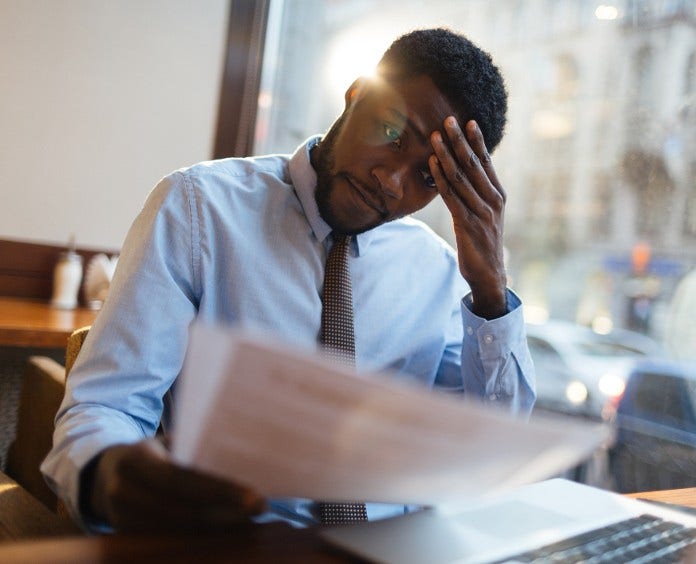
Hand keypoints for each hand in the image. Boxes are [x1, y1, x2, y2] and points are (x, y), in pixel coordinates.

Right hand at [88, 439, 265, 532]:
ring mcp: (122, 519)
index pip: (181, 478)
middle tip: (260, 507)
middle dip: (225, 512)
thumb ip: (194, 446)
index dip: (218, 490)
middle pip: (182, 510)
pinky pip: (169, 540)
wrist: (103, 476)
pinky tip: (227, 528)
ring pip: (178, 530)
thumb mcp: (165, 443)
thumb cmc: (150, 454)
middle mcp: (124, 491)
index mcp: (135, 460)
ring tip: (249, 518)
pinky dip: (201, 536)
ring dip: (217, 527)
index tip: (254, 495)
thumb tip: (242, 450)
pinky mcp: (127, 537)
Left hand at [429, 117, 506, 318]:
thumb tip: (466, 172)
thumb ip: (478, 193)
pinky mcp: (467, 224)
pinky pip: (451, 197)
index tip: (467, 120)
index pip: (486, 162)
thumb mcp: (485, 213)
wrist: (489, 273)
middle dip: (459, 140)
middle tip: (447, 119)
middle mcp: (492, 200)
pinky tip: (432, 164)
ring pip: (461, 177)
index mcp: (498, 194)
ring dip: (446, 154)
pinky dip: (441, 178)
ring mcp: (481, 212)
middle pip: (473, 164)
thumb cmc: (483, 240)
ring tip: (434, 136)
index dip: (477, 140)